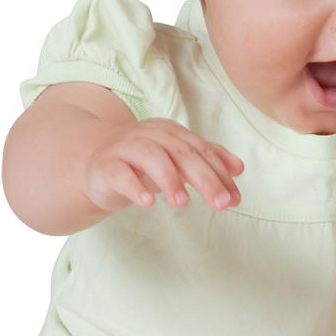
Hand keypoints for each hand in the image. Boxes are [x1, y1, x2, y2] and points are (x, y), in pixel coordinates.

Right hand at [83, 118, 242, 213]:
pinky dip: (134, 188)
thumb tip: (239, 168)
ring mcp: (125, 148)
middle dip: (205, 178)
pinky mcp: (105, 166)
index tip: (235, 199)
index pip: (201, 150)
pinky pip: (120, 174)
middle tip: (221, 204)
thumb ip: (207, 160)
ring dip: (169, 180)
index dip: (220, 173)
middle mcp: (149, 135)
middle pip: (181, 152)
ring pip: (150, 157)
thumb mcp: (176, 160)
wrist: (95, 163)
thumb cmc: (144, 163)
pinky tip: (148, 203)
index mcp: (170, 132)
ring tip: (183, 204)